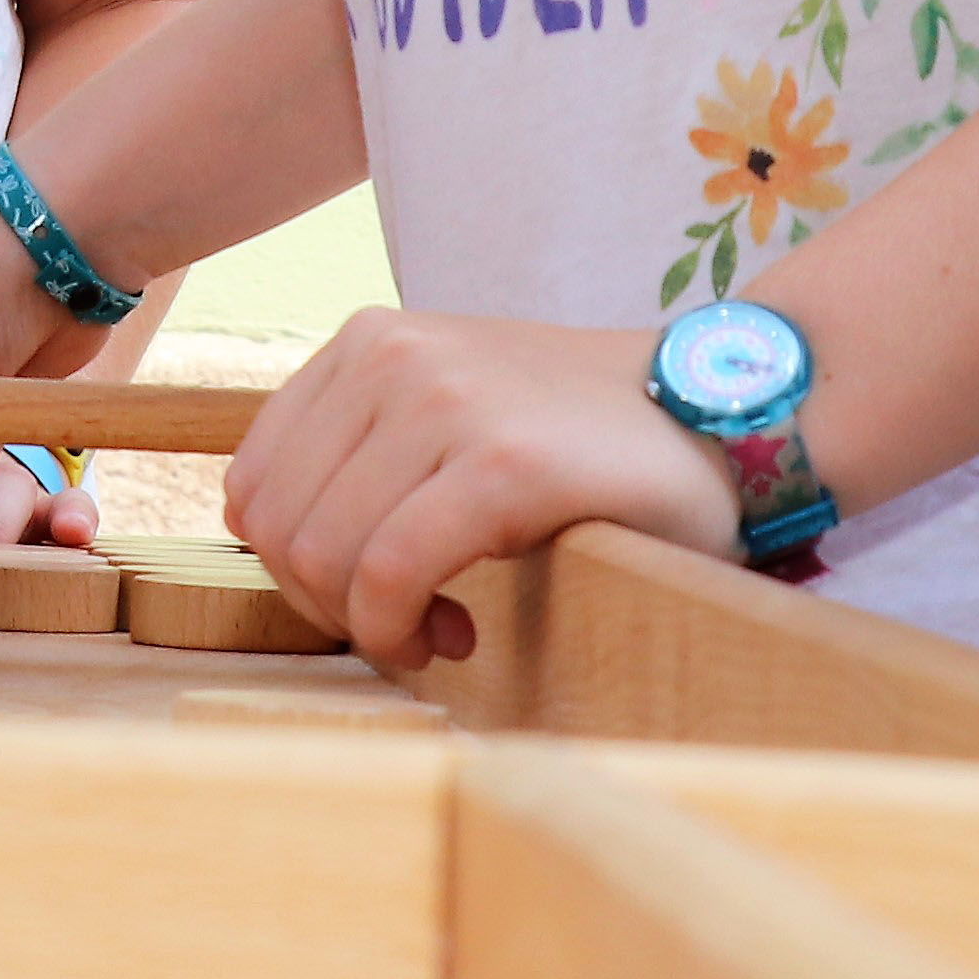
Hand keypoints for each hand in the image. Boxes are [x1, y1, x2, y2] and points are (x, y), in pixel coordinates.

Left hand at [224, 309, 740, 673]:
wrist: (726, 412)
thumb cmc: (584, 439)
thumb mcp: (449, 411)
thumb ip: (364, 456)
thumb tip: (283, 554)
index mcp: (366, 342)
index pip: (252, 485)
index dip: (294, 567)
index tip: (366, 596)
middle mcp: (392, 356)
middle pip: (277, 529)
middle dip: (329, 607)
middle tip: (410, 626)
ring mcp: (446, 401)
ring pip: (325, 557)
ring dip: (373, 626)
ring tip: (444, 631)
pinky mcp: (502, 462)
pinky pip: (390, 574)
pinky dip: (403, 630)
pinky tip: (459, 636)